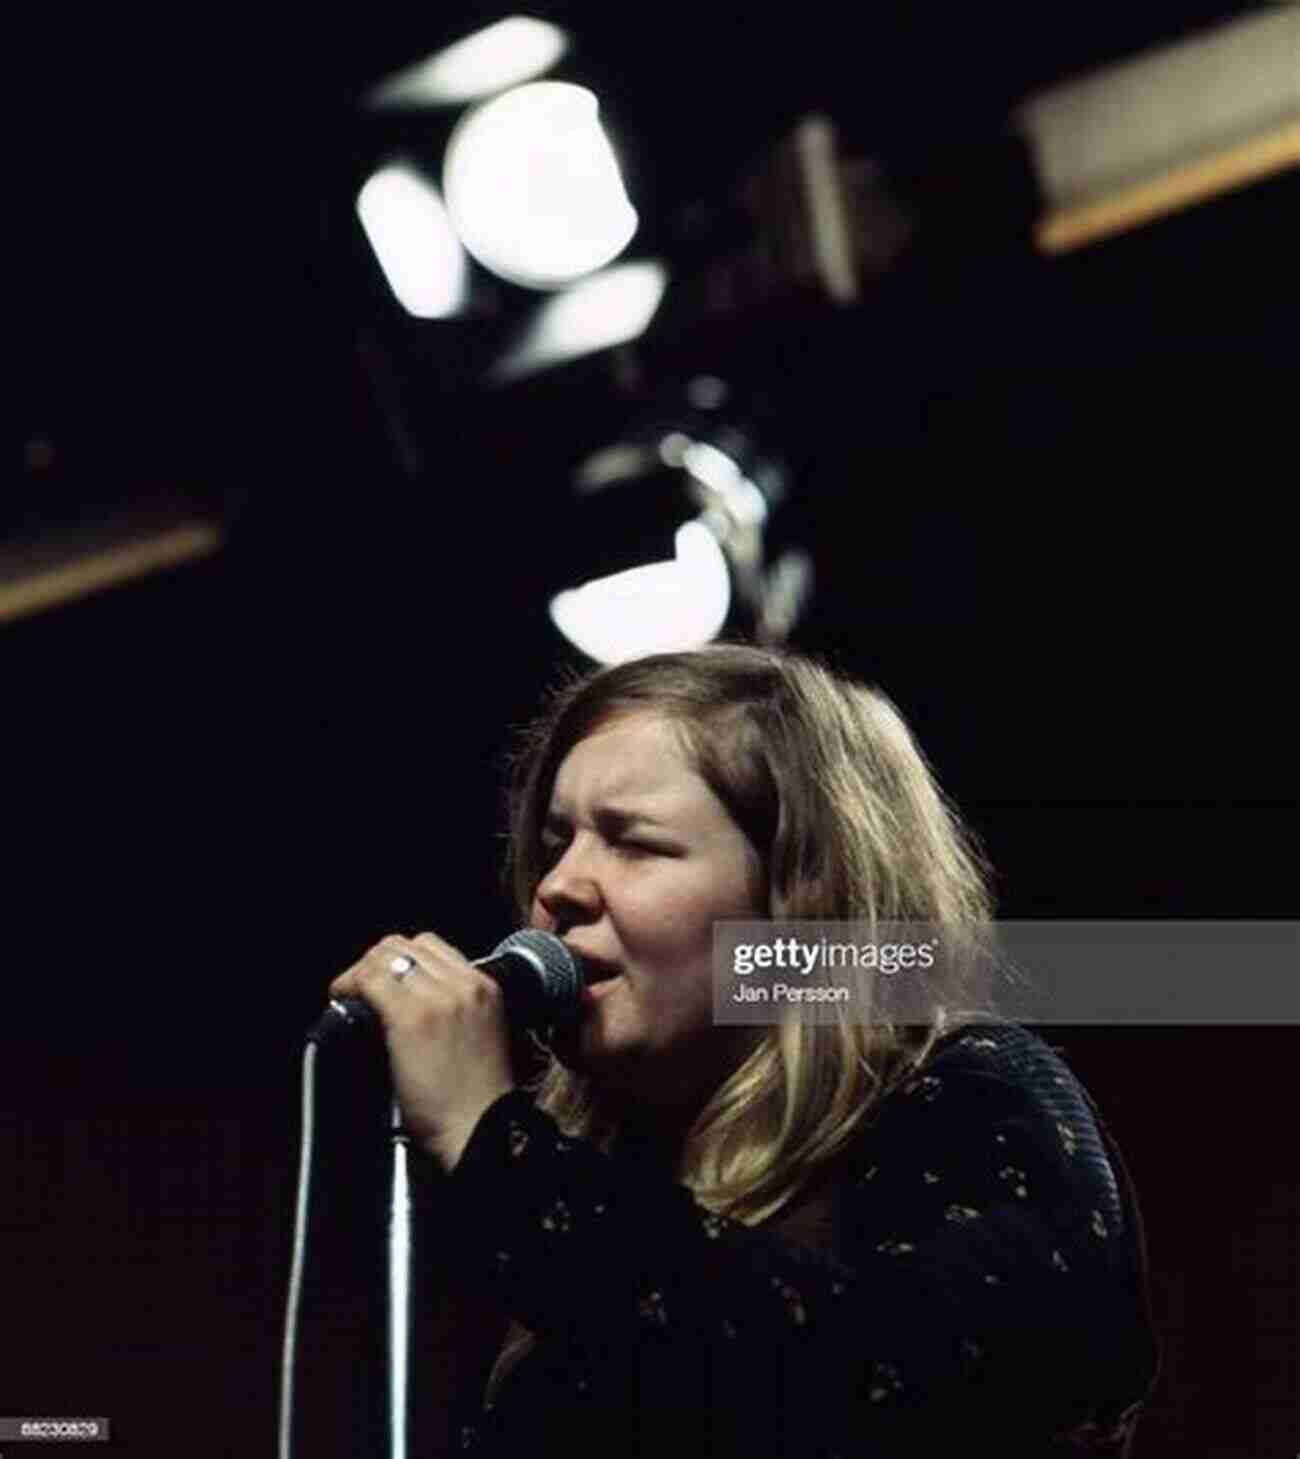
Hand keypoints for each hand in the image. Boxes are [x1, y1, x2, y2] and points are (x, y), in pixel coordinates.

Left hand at [328, 931, 515, 1170]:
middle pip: (406, 945)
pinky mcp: (412, 1017)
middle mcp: (464, 984)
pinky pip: (371, 981)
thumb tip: (407, 998)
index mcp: (485, 987)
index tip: (384, 979)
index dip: (400, 958)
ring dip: (361, 971)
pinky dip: (349, 985)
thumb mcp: (479, 1034)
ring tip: (349, 993)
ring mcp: (439, 997)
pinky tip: (342, 1000)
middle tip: (360, 986)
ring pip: (386, 955)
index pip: (432, 946)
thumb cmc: (478, 1098)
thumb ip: (453, 1007)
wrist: (481, 1129)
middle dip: (377, 960)